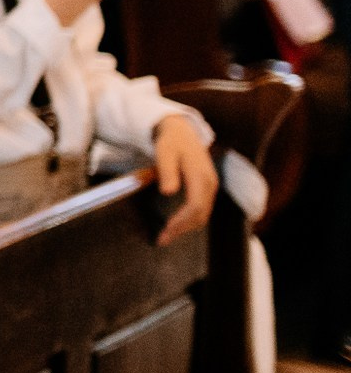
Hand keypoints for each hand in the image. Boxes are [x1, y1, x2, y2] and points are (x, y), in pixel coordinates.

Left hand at [148, 115, 217, 245]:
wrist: (182, 132)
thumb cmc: (171, 142)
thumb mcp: (164, 152)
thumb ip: (166, 171)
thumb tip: (168, 192)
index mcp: (201, 175)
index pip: (195, 205)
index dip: (182, 221)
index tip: (166, 231)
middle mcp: (210, 183)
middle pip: (200, 214)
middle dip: (182, 229)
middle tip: (161, 240)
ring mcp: (211, 186)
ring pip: (203, 214)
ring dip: (186, 227)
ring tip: (166, 236)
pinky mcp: (207, 188)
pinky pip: (202, 209)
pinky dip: (190, 220)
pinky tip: (175, 225)